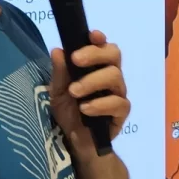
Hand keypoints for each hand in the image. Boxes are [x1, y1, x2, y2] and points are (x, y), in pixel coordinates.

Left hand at [49, 30, 130, 159]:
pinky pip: (118, 103)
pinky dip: (99, 104)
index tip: (90, 35)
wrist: (76, 142)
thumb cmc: (69, 112)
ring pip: (115, 76)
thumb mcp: (58, 92)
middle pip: (114, 54)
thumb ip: (60, 72)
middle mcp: (110, 75)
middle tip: (76, 60)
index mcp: (96, 66)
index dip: (99, 38)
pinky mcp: (122, 112)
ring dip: (92, 81)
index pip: (104, 46)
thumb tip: (57, 50)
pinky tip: (85, 109)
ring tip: (75, 91)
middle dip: (95, 54)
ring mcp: (118, 93)